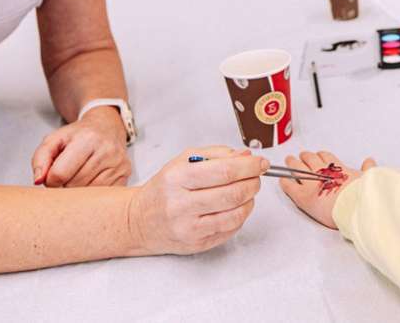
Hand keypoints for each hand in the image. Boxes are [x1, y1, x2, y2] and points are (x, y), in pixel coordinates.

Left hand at [32, 106, 130, 186]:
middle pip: (74, 186)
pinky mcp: (125, 176)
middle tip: (67, 174)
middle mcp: (107, 151)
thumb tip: (39, 181)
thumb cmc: (78, 135)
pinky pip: (101, 196)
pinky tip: (90, 179)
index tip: (53, 174)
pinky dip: (91, 192)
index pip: (60, 174)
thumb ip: (40, 158)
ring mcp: (118, 165)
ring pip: (88, 194)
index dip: (50, 179)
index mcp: (87, 139)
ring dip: (78, 190)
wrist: (107, 128)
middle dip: (64, 185)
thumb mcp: (54, 139)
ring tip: (78, 175)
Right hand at [126, 146, 267, 254]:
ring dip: (250, 200)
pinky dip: (241, 216)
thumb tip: (245, 156)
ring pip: (235, 214)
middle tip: (256, 177)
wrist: (139, 221)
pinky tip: (236, 207)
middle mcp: (181, 204)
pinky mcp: (197, 244)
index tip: (260, 163)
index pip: (224, 171)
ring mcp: (189, 228)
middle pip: (233, 194)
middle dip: (253, 183)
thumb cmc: (164, 189)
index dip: (248, 167)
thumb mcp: (182, 161)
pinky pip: (230, 229)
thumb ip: (216, 155)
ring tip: (247, 191)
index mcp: (177, 178)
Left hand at [279, 150, 374, 229]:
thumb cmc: (362, 196)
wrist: (354, 207)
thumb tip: (370, 161)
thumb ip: (368, 170)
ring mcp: (311, 183)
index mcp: (337, 169)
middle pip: (310, 159)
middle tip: (301, 155)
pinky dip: (285, 181)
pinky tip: (282, 179)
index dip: (321, 155)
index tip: (319, 154)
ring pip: (298, 168)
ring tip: (289, 161)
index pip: (326, 157)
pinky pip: (290, 186)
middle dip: (305, 156)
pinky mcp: (303, 196)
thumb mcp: (368, 179)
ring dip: (293, 163)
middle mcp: (323, 172)